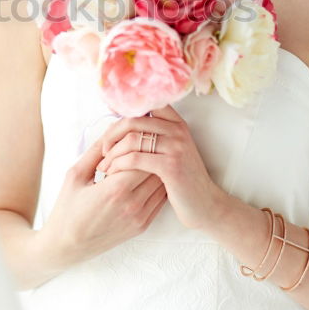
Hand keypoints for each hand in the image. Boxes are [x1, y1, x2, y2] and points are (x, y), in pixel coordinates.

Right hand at [43, 134, 167, 264]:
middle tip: (142, 143)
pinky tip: (147, 176)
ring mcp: (140, 217)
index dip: (138, 143)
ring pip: (161, 183)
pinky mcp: (143, 226)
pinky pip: (160, 199)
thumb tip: (113, 127)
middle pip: (155, 168)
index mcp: (114, 189)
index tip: (132, 135)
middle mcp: (132, 204)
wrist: (67, 246)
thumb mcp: (75, 175)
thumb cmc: (67, 209)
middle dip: (149, 153)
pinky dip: (157, 185)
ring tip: (146, 158)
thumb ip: (96, 150)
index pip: (141, 156)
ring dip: (156, 168)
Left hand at [96, 103, 223, 232]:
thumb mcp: (173, 151)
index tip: (109, 125)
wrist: (205, 205)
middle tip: (103, 151)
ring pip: (131, 139)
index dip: (124, 111)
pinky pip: (135, 158)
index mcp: (176, 123)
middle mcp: (177, 130)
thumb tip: (122, 124)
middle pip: (133, 120)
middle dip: (111, 135)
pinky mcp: (170, 166)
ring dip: (112, 153)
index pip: (146, 104)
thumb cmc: (182, 180)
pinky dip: (118, 165)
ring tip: (104, 166)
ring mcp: (176, 147)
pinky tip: (112, 173)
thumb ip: (155, 136)